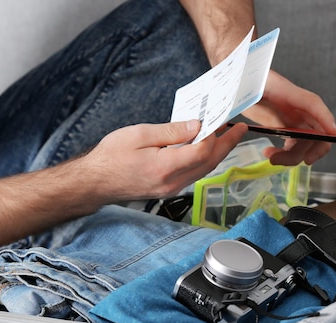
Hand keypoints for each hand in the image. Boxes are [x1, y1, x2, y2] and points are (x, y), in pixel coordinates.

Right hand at [82, 120, 246, 200]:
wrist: (95, 182)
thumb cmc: (112, 156)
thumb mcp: (140, 134)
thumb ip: (171, 131)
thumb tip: (197, 125)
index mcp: (165, 167)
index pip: (203, 152)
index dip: (217, 135)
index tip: (224, 120)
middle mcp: (172, 182)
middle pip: (209, 164)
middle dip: (227, 145)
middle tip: (240, 128)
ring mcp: (171, 189)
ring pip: (204, 170)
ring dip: (218, 153)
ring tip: (227, 135)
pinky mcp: (168, 189)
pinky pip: (193, 174)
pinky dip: (204, 160)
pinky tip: (205, 147)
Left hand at [241, 70, 335, 165]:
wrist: (239, 85)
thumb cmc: (244, 81)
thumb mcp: (248, 86)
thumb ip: (255, 95)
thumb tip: (263, 111)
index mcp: (289, 92)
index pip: (313, 103)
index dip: (325, 118)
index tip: (332, 133)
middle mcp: (297, 107)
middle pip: (316, 131)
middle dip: (306, 149)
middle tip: (281, 158)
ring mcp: (293, 119)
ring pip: (306, 143)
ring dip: (292, 156)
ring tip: (270, 157)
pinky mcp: (285, 127)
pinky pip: (295, 145)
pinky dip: (286, 155)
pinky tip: (270, 154)